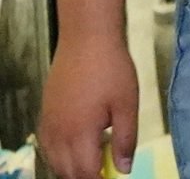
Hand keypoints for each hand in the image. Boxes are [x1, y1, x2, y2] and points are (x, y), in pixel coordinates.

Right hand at [38, 32, 138, 177]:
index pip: (85, 173)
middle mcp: (58, 133)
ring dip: (71, 168)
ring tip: (95, 159)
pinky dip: (59, 154)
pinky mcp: (45, 113)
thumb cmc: (111, 69)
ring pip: (53, 160)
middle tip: (106, 170)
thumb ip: (126, 139)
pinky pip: (47, 145)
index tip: (113, 177)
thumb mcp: (127, 105)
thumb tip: (124, 168)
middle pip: (66, 171)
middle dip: (85, 176)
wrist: (87, 40)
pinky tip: (77, 147)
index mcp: (80, 133)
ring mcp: (48, 123)